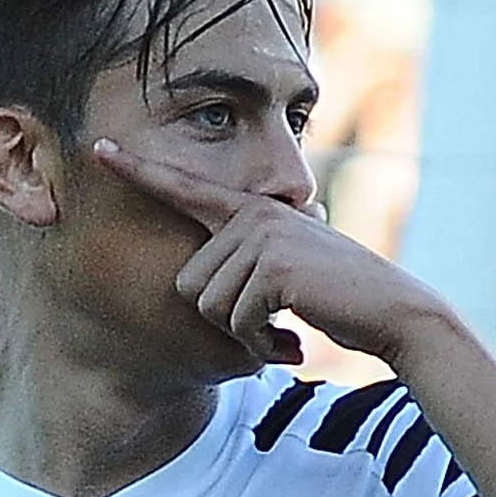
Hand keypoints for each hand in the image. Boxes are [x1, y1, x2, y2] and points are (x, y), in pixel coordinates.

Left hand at [91, 138, 454, 368]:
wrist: (395, 313)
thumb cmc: (339, 300)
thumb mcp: (288, 273)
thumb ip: (249, 265)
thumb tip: (201, 286)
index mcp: (252, 211)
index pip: (186, 189)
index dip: (140, 172)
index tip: (100, 150)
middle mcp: (254, 214)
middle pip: (189, 284)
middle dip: (225, 321)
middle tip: (269, 329)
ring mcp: (264, 236)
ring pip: (209, 306)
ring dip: (245, 337)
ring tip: (284, 333)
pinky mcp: (274, 266)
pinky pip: (237, 321)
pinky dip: (262, 346)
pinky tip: (294, 344)